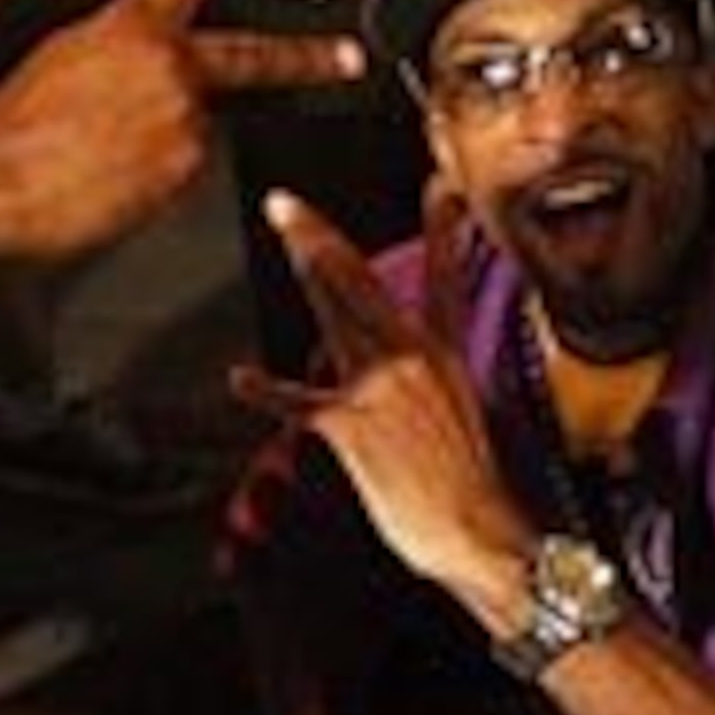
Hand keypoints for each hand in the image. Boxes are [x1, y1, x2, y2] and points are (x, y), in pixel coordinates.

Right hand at [0, 0, 362, 263]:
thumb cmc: (8, 125)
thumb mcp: (66, 59)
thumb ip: (122, 54)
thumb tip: (150, 70)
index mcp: (134, 27)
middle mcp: (172, 70)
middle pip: (257, 59)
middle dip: (311, 58)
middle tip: (350, 59)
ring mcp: (185, 124)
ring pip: (197, 131)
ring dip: (163, 143)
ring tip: (99, 157)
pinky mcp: (184, 175)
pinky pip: (180, 173)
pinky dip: (152, 178)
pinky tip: (107, 182)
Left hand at [232, 188, 538, 616]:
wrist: (474, 529)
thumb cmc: (468, 489)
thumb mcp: (460, 417)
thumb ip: (423, 385)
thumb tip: (396, 380)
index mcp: (444, 355)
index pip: (445, 279)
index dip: (442, 230)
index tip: (437, 186)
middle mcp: (414, 357)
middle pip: (360, 281)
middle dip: (319, 237)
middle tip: (286, 201)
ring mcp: (382, 384)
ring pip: (331, 311)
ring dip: (303, 265)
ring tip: (281, 228)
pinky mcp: (353, 422)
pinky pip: (299, 400)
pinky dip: (266, 391)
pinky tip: (239, 378)